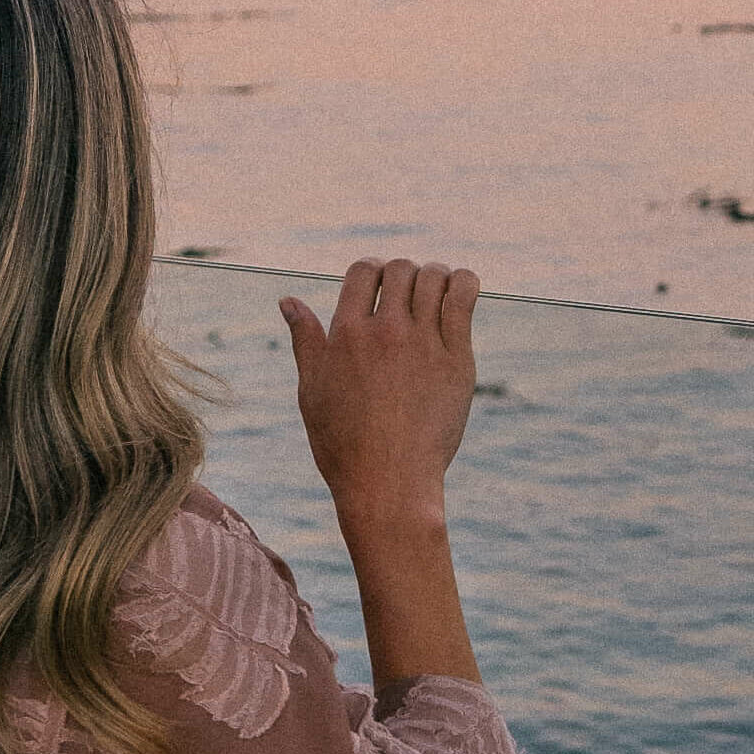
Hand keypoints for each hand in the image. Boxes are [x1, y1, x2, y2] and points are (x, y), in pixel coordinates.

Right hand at [280, 256, 479, 543]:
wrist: (388, 483)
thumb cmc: (344, 445)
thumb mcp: (312, 390)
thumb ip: (305, 339)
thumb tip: (288, 300)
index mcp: (346, 334)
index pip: (364, 270)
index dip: (372, 271)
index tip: (379, 288)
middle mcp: (385, 331)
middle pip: (400, 270)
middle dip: (403, 275)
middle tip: (407, 298)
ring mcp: (423, 343)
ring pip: (435, 277)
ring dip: (435, 277)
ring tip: (435, 294)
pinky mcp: (457, 359)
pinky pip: (464, 300)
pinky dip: (465, 284)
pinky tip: (461, 291)